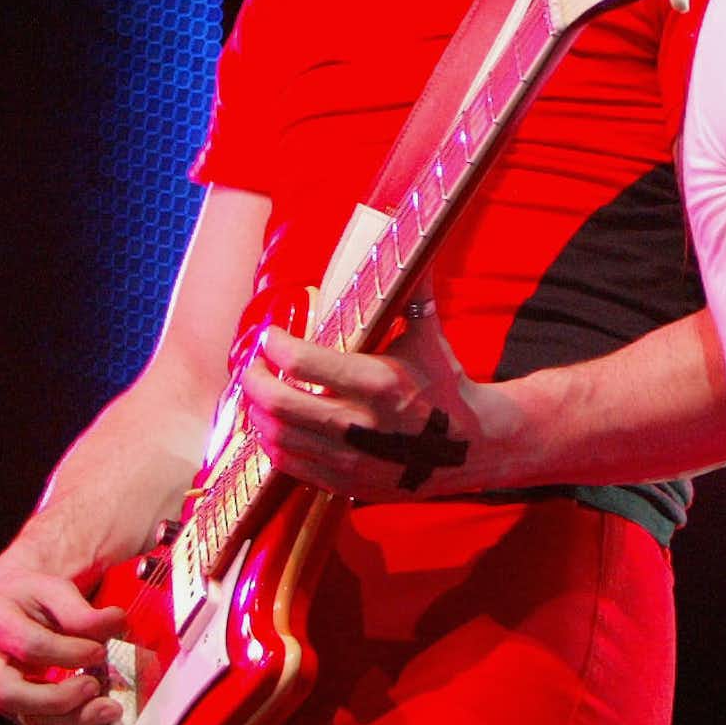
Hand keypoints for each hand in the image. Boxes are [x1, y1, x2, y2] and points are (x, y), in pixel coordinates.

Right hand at [0, 554, 129, 724]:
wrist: (8, 601)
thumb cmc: (28, 595)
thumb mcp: (53, 588)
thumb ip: (81, 610)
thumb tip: (114, 623)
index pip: (27, 644)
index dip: (66, 652)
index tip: (97, 650)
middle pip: (10, 692)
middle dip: (57, 698)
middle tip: (93, 687)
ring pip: (23, 717)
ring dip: (68, 721)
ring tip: (106, 711)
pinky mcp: (10, 705)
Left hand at [237, 286, 519, 499]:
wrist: (471, 447)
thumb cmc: (445, 382)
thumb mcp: (430, 334)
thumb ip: (414, 288)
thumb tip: (410, 240)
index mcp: (380, 382)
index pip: (303, 361)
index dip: (275, 345)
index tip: (271, 335)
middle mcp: (361, 425)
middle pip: (279, 403)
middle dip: (254, 379)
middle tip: (254, 365)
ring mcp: (351, 459)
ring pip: (277, 436)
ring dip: (258, 412)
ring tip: (260, 393)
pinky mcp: (347, 484)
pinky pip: (290, 465)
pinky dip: (272, 442)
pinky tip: (274, 424)